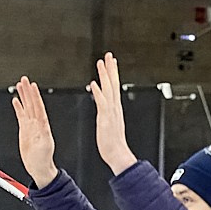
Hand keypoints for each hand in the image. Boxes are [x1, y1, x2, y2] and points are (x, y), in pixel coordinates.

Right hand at [12, 77, 58, 187]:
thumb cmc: (43, 159)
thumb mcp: (45, 148)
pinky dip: (19, 107)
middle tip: (24, 79)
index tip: (32, 86)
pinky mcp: (25, 130)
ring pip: (27, 107)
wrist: (39, 167)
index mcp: (42, 126)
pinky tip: (16, 100)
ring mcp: (30, 126)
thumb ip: (43, 137)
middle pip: (32, 104)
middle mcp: (36, 124)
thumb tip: (42, 127)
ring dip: (24, 95)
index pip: (38, 107)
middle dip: (28, 91)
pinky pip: (21, 115)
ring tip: (20, 85)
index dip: (35, 96)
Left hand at [87, 53, 138, 173]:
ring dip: (105, 75)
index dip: (112, 73)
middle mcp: (114, 107)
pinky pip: (102, 103)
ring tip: (101, 63)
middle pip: (113, 83)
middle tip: (108, 55)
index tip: (111, 62)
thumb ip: (107, 113)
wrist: (116, 154)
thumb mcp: (109, 123)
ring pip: (109, 89)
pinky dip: (98, 93)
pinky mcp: (105, 118)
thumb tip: (105, 106)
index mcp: (114, 108)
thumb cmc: (111, 142)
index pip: (114, 86)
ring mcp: (111, 112)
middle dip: (110, 69)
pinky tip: (93, 84)